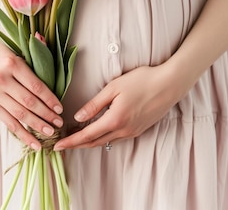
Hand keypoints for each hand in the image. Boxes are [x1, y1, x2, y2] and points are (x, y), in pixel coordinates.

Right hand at [0, 35, 63, 150]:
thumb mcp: (15, 50)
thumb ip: (34, 60)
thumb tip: (52, 65)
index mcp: (12, 64)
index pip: (36, 87)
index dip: (50, 100)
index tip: (60, 108)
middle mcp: (2, 80)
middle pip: (29, 102)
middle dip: (46, 115)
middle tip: (59, 123)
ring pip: (19, 114)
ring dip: (36, 125)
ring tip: (50, 132)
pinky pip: (8, 121)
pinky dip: (21, 133)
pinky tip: (33, 142)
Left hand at [53, 63, 192, 150]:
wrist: (170, 84)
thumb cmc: (142, 81)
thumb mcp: (113, 88)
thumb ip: (94, 104)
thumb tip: (77, 117)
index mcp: (114, 120)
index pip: (87, 135)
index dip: (71, 142)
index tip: (57, 146)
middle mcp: (123, 130)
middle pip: (94, 142)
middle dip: (77, 145)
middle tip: (61, 146)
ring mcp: (132, 131)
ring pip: (106, 142)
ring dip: (89, 142)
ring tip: (75, 140)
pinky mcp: (139, 129)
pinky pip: (116, 139)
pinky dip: (102, 139)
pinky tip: (96, 134)